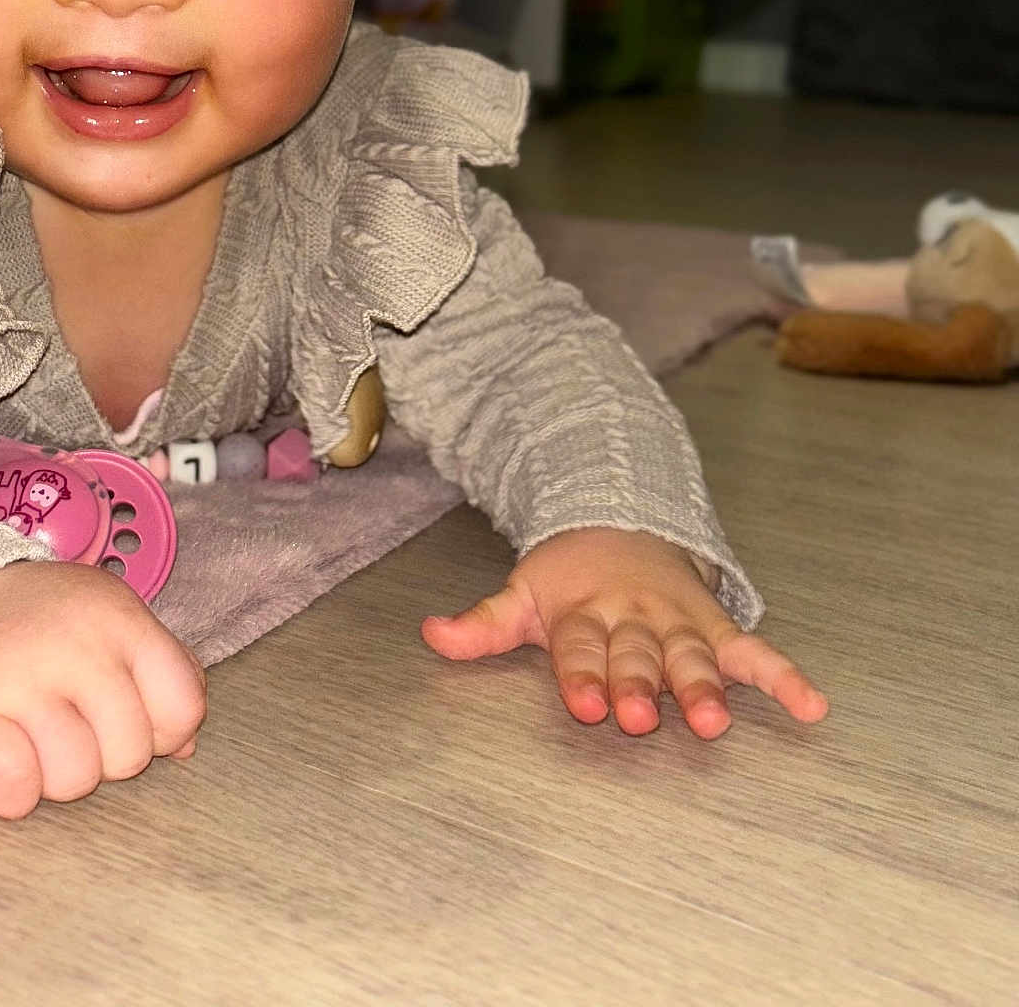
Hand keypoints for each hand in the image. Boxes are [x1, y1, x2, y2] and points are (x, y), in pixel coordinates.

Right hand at [0, 561, 207, 816]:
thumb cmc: (49, 623)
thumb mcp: (116, 621)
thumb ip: (164, 674)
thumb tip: (185, 747)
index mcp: (120, 620)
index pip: (182, 709)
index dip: (161, 728)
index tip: (125, 712)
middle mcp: (76, 646)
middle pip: (130, 755)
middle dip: (104, 754)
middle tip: (69, 720)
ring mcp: (20, 678)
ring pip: (75, 780)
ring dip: (54, 773)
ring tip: (33, 734)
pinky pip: (15, 787)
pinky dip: (11, 789)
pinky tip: (3, 758)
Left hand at [421, 526, 828, 738]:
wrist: (619, 522)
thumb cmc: (569, 580)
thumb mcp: (523, 594)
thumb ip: (483, 623)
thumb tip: (430, 635)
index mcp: (584, 611)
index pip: (580, 646)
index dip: (582, 673)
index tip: (586, 701)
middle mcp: (634, 617)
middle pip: (636, 654)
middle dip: (639, 684)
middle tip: (642, 716)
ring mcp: (678, 621)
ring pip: (692, 655)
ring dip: (702, 686)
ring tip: (713, 720)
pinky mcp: (715, 626)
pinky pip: (753, 651)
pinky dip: (784, 676)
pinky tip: (813, 704)